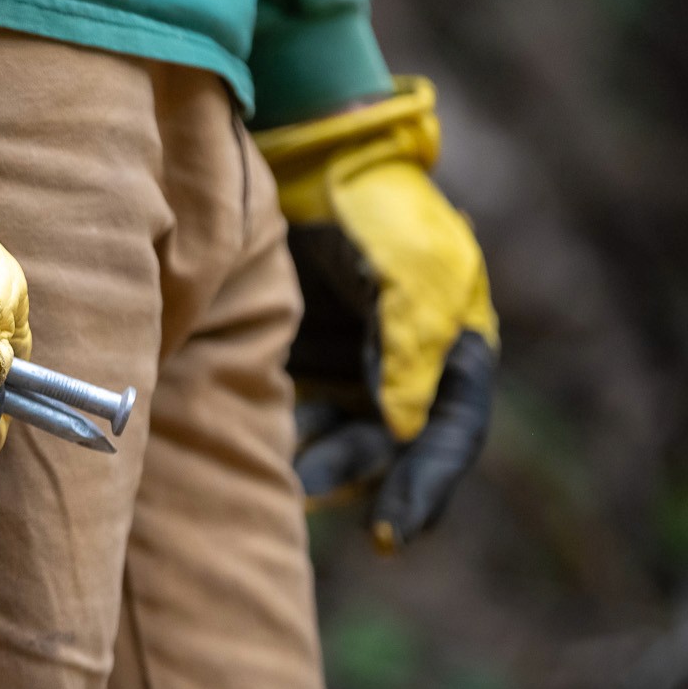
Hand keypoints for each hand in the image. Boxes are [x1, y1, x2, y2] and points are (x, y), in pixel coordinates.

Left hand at [256, 77, 498, 551]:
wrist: (309, 152)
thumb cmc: (372, 205)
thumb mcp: (405, 267)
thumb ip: (408, 341)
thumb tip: (407, 428)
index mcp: (453, 348)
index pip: (449, 436)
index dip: (425, 488)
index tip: (393, 535)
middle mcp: (404, 364)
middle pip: (386, 443)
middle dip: (347, 472)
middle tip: (301, 494)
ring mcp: (349, 357)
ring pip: (332, 429)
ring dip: (305, 455)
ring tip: (269, 471)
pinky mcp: (295, 345)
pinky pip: (286, 400)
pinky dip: (267, 421)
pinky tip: (234, 430)